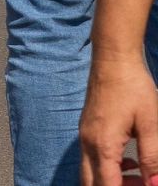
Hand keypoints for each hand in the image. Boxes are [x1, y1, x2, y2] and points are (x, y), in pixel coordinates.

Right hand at [81, 58, 157, 184]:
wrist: (113, 60)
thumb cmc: (134, 89)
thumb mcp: (151, 124)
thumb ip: (153, 159)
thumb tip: (155, 184)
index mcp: (103, 145)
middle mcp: (87, 144)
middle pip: (91, 184)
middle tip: (140, 184)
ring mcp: (84, 136)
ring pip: (90, 174)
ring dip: (111, 182)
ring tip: (139, 177)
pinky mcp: (87, 130)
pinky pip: (91, 160)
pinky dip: (108, 169)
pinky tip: (129, 161)